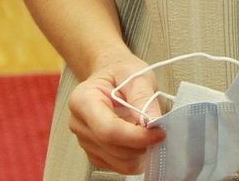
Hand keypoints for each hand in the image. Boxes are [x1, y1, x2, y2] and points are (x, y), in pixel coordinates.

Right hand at [68, 54, 165, 174]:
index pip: (108, 129)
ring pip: (117, 161)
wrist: (111, 74)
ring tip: (149, 133)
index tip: (158, 133)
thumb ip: (143, 97)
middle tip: (159, 131)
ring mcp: (84, 140)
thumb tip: (153, 121)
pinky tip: (139, 140)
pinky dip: (133, 157)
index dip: (135, 136)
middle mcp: (79, 123)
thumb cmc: (120, 72)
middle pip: (112, 148)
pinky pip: (117, 165)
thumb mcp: (136, 75)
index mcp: (83, 99)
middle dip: (140, 144)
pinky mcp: (94, 152)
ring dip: (138, 152)